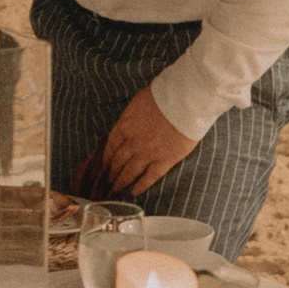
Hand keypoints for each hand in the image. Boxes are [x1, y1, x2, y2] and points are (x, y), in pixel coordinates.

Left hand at [77, 84, 197, 198]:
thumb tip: (128, 123)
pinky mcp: (164, 160)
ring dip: (122, 181)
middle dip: (111, 172)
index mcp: (125, 125)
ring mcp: (148, 153)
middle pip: (118, 161)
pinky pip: (149, 177)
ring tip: (116, 188)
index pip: (111, 145)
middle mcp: (133, 142)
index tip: (104, 164)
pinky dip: (141, 185)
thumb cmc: (164, 96)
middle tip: (107, 181)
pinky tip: (135, 191)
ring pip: (130, 172)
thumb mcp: (139, 102)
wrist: (184, 101)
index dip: (106, 157)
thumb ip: (131, 116)